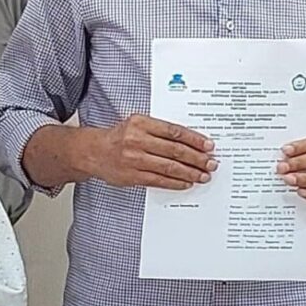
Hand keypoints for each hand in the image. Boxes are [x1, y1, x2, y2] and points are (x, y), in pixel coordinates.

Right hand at [88, 114, 216, 189]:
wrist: (94, 151)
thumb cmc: (121, 136)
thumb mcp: (139, 124)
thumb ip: (161, 130)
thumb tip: (192, 141)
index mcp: (141, 123)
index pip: (175, 131)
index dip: (195, 139)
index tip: (209, 145)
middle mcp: (137, 140)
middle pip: (175, 150)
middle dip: (197, 158)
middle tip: (211, 163)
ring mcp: (134, 159)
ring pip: (169, 167)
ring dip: (190, 172)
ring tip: (203, 175)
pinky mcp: (132, 176)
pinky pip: (159, 180)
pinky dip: (175, 182)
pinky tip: (186, 183)